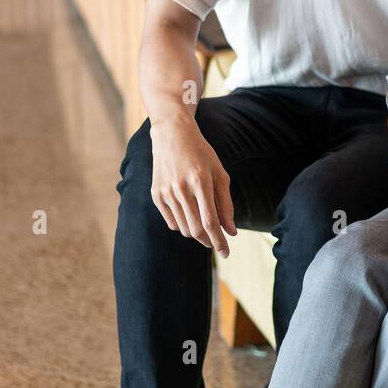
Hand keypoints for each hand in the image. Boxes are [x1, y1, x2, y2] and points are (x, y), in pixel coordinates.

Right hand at [150, 120, 236, 256]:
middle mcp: (181, 188)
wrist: (172, 134)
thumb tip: (231, 231)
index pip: (210, 222)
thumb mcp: (219, 173)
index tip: (226, 253)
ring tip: (205, 227)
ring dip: (197, 234)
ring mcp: (166, 192)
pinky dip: (183, 225)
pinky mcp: (156, 194)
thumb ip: (226, 203)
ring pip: (183, 228)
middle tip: (218, 244)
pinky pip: (171, 222)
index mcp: (200, 182)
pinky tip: (190, 216)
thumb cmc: (201, 153)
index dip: (219, 241)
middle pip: (196, 230)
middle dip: (209, 241)